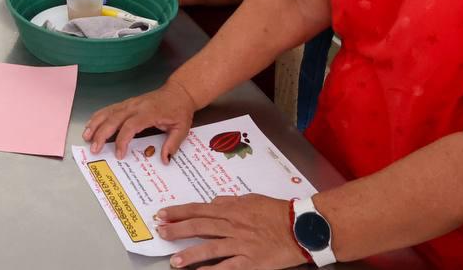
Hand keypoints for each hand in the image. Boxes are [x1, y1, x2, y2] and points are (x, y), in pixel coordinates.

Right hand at [83, 81, 196, 160]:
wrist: (179, 92)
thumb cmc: (179, 110)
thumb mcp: (182, 128)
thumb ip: (173, 144)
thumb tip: (165, 160)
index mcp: (149, 113)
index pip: (131, 126)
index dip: (122, 140)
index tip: (119, 154)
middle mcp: (136, 106)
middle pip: (114, 119)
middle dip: (102, 134)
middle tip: (94, 148)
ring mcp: (130, 103)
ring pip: (108, 112)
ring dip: (96, 123)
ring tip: (86, 136)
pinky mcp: (127, 103)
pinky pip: (110, 108)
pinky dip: (98, 116)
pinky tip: (91, 124)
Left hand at [156, 194, 307, 269]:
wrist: (301, 227)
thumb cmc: (278, 212)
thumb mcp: (251, 199)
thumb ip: (230, 201)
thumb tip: (213, 202)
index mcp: (232, 209)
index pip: (199, 210)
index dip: (179, 212)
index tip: (163, 214)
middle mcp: (233, 225)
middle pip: (199, 227)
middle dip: (177, 230)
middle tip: (161, 233)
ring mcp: (241, 244)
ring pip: (210, 248)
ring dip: (190, 255)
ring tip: (174, 261)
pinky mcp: (251, 261)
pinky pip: (228, 267)